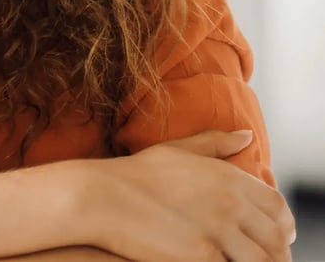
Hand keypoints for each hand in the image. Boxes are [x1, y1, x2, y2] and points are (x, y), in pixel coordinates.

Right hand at [79, 129, 294, 261]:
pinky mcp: (201, 258)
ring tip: (239, 261)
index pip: (278, 206)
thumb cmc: (137, 173)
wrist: (101, 197)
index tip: (275, 234)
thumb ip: (215, 142)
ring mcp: (217, 232)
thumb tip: (247, 135)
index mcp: (226, 176)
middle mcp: (229, 203)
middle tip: (261, 257)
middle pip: (277, 238)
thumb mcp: (177, 150)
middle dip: (276, 252)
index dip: (282, 224)